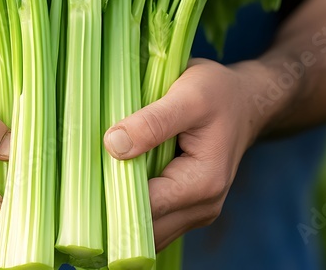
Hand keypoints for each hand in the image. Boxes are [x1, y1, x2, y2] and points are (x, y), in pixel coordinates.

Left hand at [103, 58, 275, 249]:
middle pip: (144, 229)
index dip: (113, 196)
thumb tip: (113, 145)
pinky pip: (152, 221)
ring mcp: (194, 212)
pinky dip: (131, 208)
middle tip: (81, 184)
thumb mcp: (189, 97)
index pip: (147, 208)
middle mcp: (202, 208)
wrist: (244, 101)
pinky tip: (113, 183)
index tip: (85, 177)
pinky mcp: (184, 207)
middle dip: (112, 211)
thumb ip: (153, 122)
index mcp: (203, 184)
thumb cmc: (218, 93)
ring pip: (147, 231)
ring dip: (120, 212)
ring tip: (95, 181)